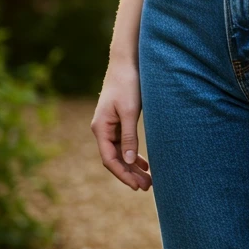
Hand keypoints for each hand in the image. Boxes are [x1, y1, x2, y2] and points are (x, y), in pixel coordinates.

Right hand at [90, 58, 151, 190]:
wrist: (126, 62)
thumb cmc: (128, 84)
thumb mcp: (130, 111)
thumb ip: (129, 136)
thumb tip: (129, 161)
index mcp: (101, 128)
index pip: (110, 159)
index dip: (123, 174)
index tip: (136, 186)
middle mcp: (102, 129)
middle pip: (115, 159)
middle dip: (130, 174)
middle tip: (147, 187)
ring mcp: (109, 126)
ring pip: (120, 153)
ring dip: (133, 166)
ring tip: (148, 180)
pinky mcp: (118, 121)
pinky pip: (124, 143)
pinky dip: (133, 154)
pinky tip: (144, 164)